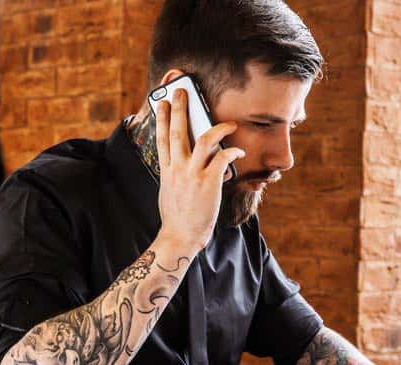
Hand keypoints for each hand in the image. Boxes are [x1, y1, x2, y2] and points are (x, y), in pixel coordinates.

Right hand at [155, 88, 244, 252]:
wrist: (180, 236)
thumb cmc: (177, 218)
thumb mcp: (169, 192)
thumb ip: (176, 175)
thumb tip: (184, 165)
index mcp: (167, 170)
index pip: (162, 138)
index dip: (162, 118)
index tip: (161, 102)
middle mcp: (178, 168)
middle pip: (178, 131)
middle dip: (180, 108)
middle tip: (182, 91)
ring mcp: (193, 174)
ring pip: (203, 140)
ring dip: (217, 126)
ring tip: (229, 122)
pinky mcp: (208, 182)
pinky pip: (222, 158)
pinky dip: (232, 151)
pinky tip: (238, 149)